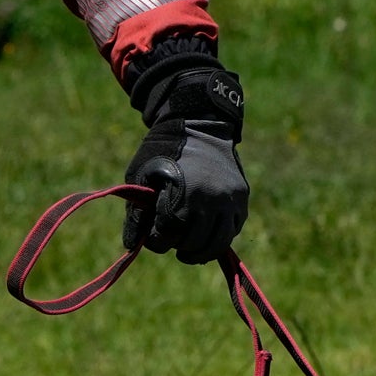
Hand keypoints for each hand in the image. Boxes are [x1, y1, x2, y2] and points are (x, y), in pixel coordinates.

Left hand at [121, 50, 247, 264]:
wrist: (199, 124)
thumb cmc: (163, 150)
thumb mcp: (141, 176)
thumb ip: (137, 212)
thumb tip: (133, 245)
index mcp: (184, 194)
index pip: (169, 236)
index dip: (157, 241)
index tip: (153, 236)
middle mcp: (211, 200)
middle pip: (193, 242)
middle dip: (178, 245)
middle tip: (170, 239)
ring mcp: (230, 200)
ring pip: (217, 243)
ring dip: (199, 250)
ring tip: (187, 250)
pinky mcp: (242, 198)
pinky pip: (232, 230)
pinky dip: (218, 237)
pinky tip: (204, 234)